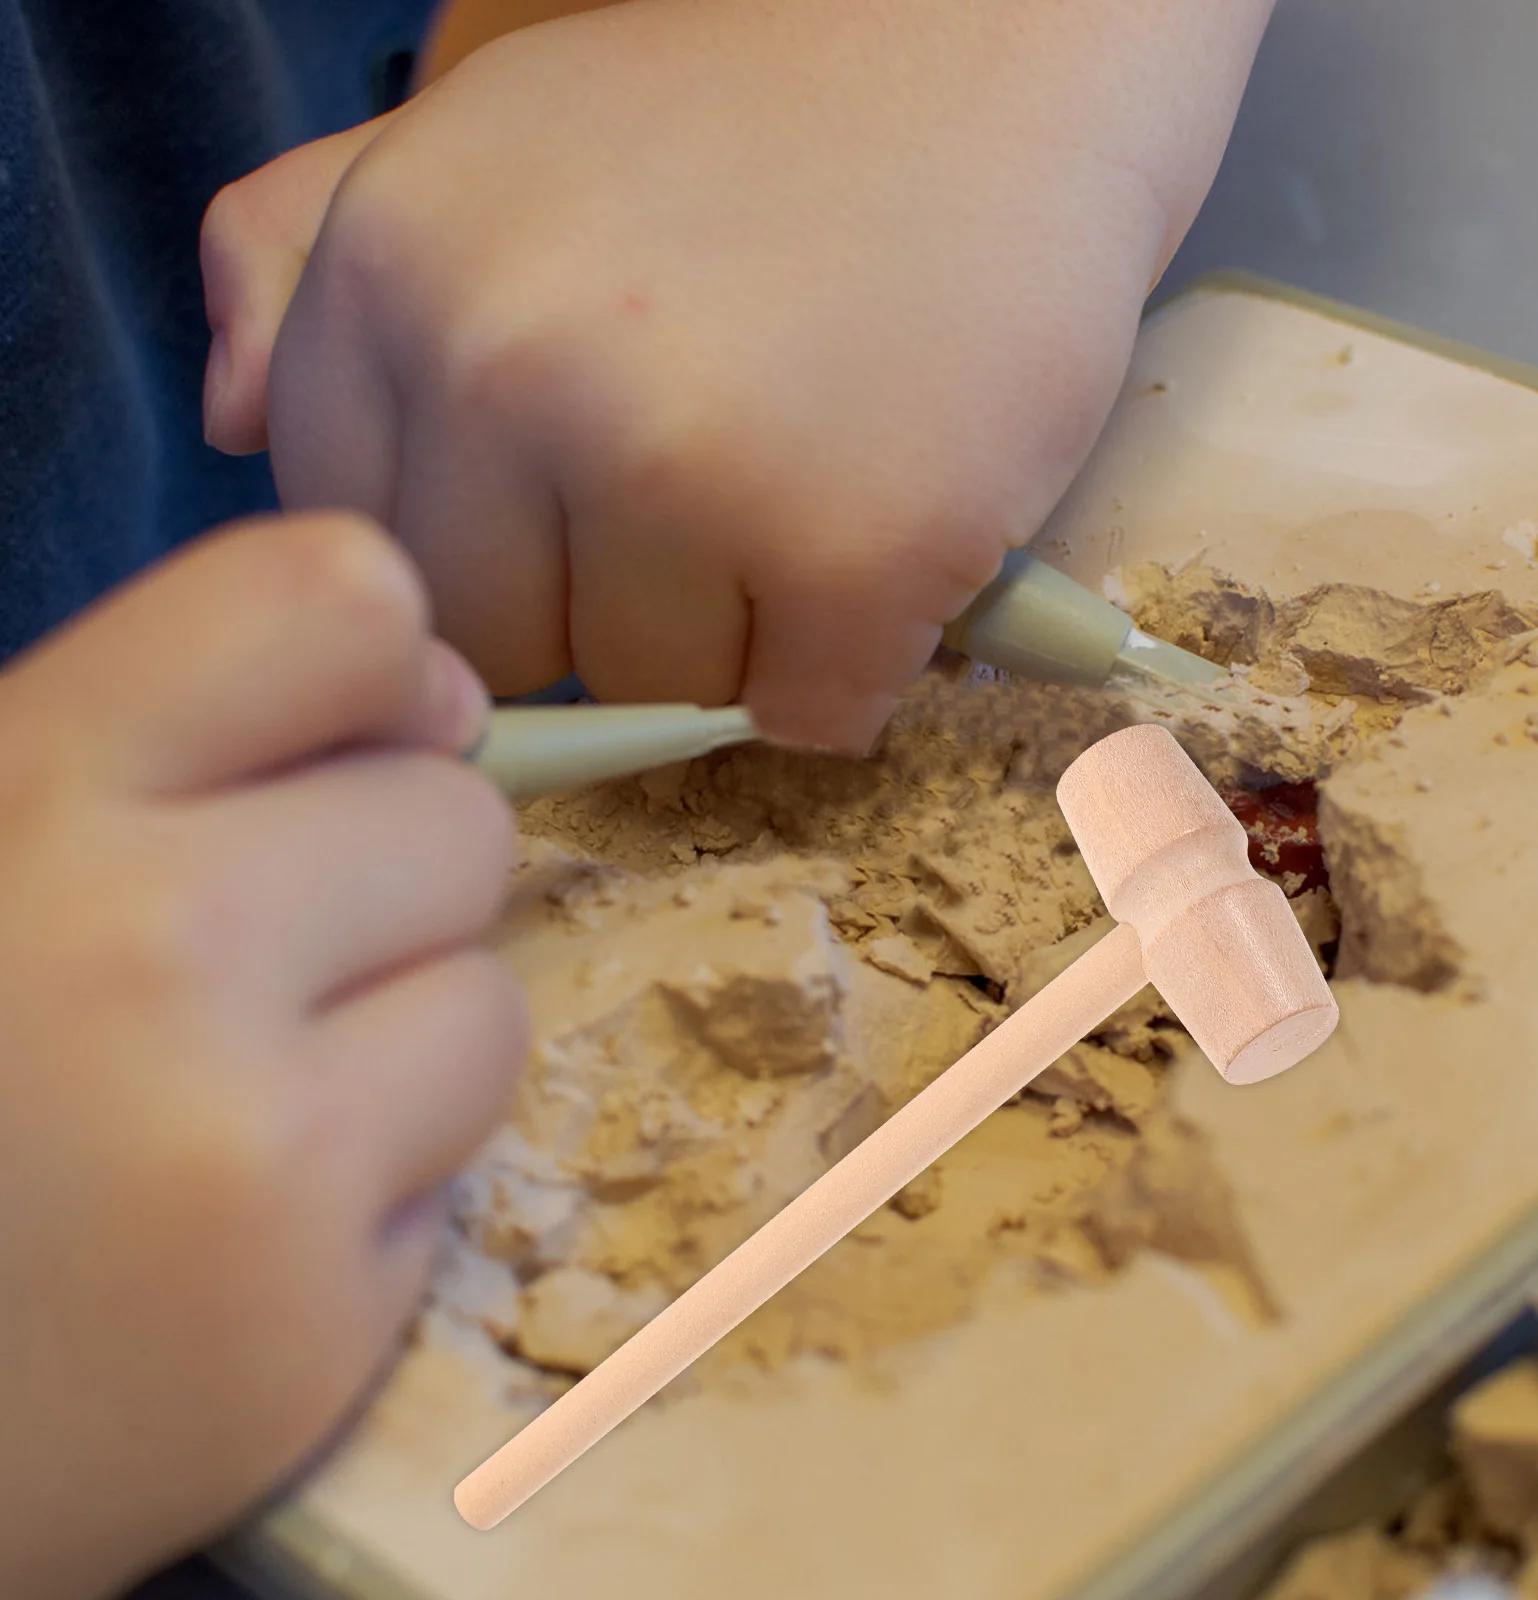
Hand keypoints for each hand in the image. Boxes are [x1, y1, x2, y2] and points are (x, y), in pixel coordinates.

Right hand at [0, 514, 525, 1598]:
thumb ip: (176, 731)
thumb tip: (447, 695)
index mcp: (31, 786)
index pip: (346, 599)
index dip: (371, 670)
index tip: (328, 745)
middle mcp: (156, 949)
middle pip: (464, 820)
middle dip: (382, 887)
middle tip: (228, 976)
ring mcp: (251, 1157)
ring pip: (491, 1004)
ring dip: (396, 1046)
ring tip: (225, 1116)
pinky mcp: (314, 1333)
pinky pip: (458, 1177)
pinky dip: (369, 1201)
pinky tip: (220, 1246)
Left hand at [203, 0, 1270, 749]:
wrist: (1002, 57)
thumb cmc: (741, 122)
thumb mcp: (483, 142)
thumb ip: (309, 258)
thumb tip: (231, 418)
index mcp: (393, 280)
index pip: (373, 557)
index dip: (484, 558)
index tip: (573, 516)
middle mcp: (507, 372)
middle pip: (510, 648)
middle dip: (606, 607)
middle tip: (715, 491)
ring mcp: (681, 470)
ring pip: (661, 689)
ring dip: (739, 632)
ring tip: (808, 487)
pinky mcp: (850, 555)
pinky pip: (806, 715)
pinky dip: (850, 663)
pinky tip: (887, 538)